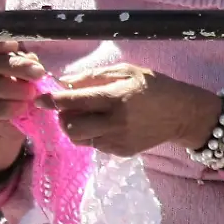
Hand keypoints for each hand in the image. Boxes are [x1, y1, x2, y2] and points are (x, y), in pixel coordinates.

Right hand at [0, 41, 45, 175]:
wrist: (5, 119)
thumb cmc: (14, 88)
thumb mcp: (20, 71)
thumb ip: (25, 62)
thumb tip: (33, 60)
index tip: (15, 45)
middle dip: (18, 66)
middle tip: (39, 72)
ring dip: (19, 89)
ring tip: (32, 93)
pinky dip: (13, 107)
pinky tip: (23, 107)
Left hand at [38, 64, 223, 158]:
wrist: (183, 114)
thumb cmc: (155, 87)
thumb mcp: (127, 71)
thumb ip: (94, 76)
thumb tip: (65, 82)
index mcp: (115, 98)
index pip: (74, 101)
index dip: (53, 100)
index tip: (41, 98)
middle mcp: (115, 122)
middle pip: (71, 127)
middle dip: (63, 118)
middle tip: (67, 109)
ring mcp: (119, 140)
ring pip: (80, 139)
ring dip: (75, 128)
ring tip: (85, 117)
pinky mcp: (122, 152)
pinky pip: (95, 145)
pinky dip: (92, 135)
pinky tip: (104, 125)